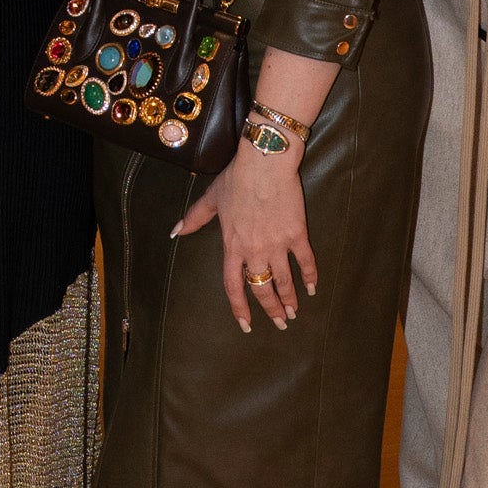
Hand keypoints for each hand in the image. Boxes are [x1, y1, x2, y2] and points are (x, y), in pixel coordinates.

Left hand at [176, 139, 315, 333]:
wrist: (265, 163)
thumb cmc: (237, 178)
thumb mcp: (212, 198)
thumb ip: (194, 218)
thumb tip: (176, 231)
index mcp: (232, 246)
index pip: (233, 286)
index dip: (239, 308)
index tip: (245, 324)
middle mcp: (254, 251)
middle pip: (262, 289)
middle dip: (271, 310)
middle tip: (280, 323)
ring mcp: (277, 244)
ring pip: (284, 281)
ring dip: (290, 300)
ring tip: (293, 312)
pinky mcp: (297, 234)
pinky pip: (305, 261)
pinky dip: (310, 277)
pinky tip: (312, 289)